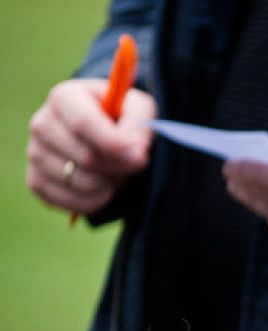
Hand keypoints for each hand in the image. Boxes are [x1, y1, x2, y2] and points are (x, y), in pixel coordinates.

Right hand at [25, 79, 154, 215]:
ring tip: (118, 172)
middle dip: (119, 167)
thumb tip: (133, 151)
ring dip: (110, 184)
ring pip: (79, 183)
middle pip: (85, 157)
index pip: (83, 123)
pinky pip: (70, 202)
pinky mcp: (36, 181)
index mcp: (63, 97)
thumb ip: (139, 123)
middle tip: (134, 164)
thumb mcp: (138, 108)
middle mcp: (42, 124)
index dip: (114, 144)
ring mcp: (34, 154)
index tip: (139, 157)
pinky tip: (106, 188)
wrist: (103, 133)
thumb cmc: (121, 116)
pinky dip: (97, 201)